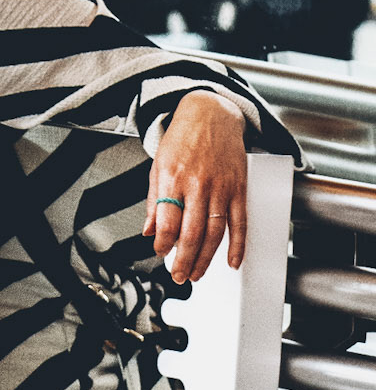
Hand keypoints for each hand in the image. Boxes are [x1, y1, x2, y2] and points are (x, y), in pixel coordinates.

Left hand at [145, 91, 247, 281]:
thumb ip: (154, 201)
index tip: (160, 255)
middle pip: (191, 233)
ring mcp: (221, 188)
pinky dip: (238, 245)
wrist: (211, 113)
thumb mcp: (158, 166)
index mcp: (172, 179)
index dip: (163, 244)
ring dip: (206, 258)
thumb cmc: (182, 138)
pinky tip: (233, 262)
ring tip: (197, 274)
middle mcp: (197, 185)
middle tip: (179, 276)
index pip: (167, 222)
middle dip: (184, 260)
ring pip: (215, 233)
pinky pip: (239, 222)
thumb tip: (149, 232)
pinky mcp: (239, 188)